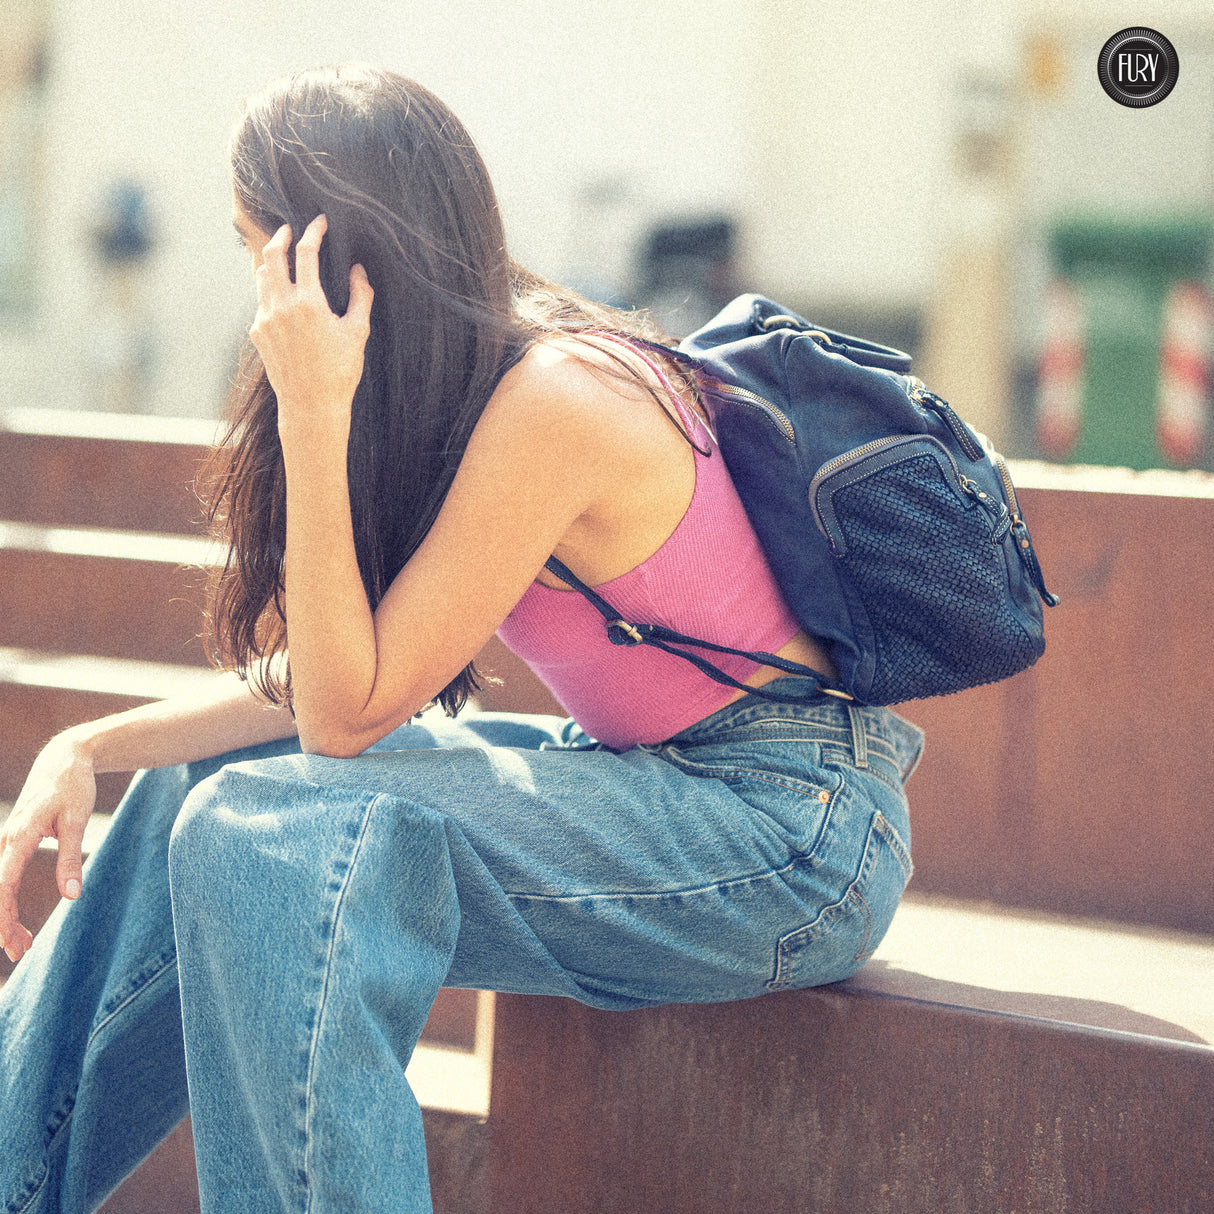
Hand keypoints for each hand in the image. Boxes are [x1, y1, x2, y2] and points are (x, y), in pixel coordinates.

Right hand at [0, 733, 96, 962]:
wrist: (63, 760)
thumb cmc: (73, 788)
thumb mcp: (77, 821)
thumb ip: (71, 858)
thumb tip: (71, 895)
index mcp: (19, 835)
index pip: (3, 884)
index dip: (4, 915)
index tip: (10, 940)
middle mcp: (6, 840)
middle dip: (3, 924)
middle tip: (19, 953)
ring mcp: (6, 841)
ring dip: (5, 916)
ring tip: (23, 944)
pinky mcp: (12, 843)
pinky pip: (3, 878)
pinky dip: (7, 901)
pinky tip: (17, 919)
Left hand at [248, 214, 374, 444]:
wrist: (311, 406)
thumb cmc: (340, 372)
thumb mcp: (358, 333)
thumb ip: (361, 296)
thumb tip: (359, 270)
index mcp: (309, 303)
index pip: (305, 253)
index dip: (313, 232)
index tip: (320, 223)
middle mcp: (281, 307)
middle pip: (272, 255)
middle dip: (281, 236)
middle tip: (290, 229)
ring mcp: (265, 319)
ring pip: (261, 276)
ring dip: (272, 263)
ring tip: (284, 260)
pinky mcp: (257, 332)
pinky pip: (261, 301)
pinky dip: (272, 292)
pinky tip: (285, 298)